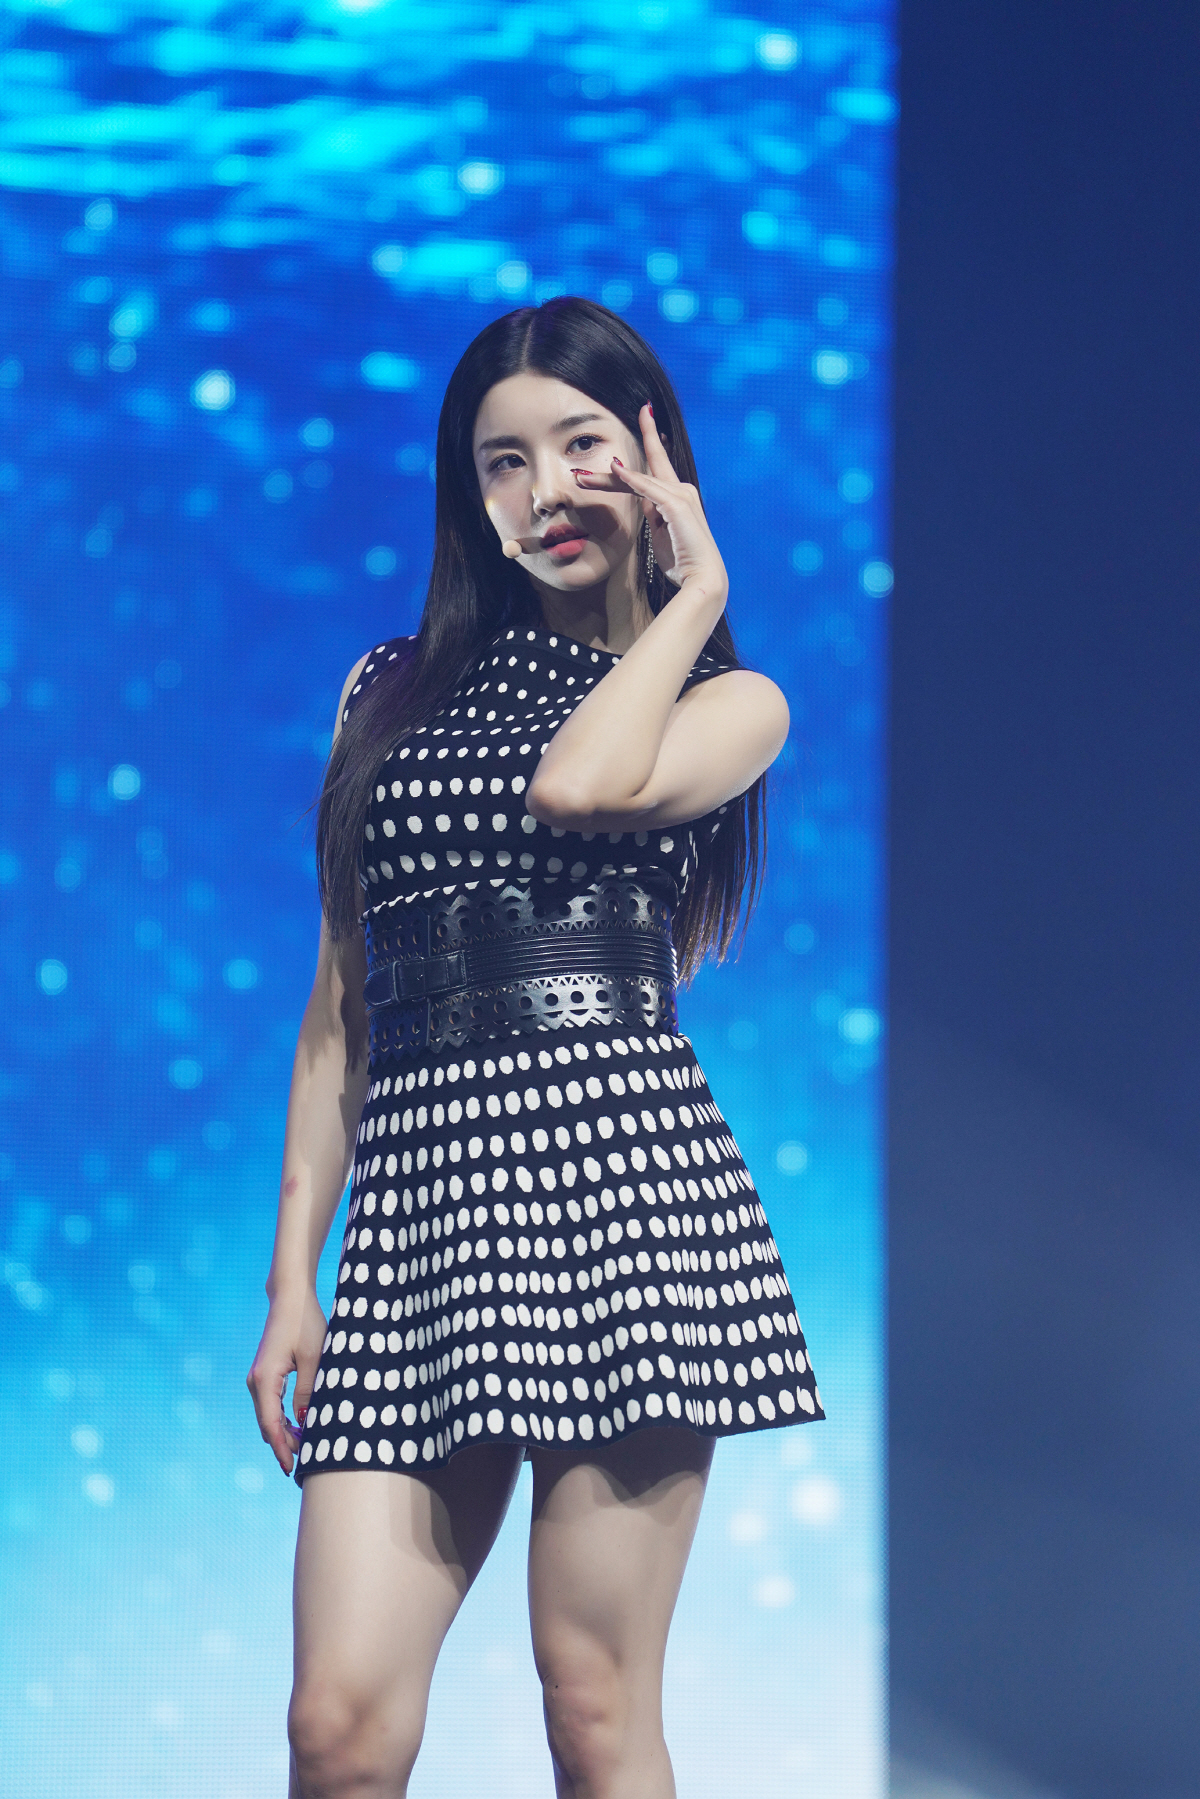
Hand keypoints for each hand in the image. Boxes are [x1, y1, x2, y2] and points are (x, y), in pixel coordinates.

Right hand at [246, 1288, 327, 1476]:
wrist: (290, 1298)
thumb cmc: (305, 1323)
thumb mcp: (314, 1358)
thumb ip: (309, 1391)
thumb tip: (306, 1422)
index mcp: (264, 1379)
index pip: (270, 1424)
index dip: (281, 1447)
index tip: (291, 1468)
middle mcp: (255, 1381)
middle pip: (267, 1423)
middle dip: (284, 1444)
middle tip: (304, 1463)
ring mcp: (258, 1378)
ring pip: (268, 1415)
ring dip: (284, 1432)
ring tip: (304, 1449)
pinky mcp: (265, 1374)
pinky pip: (270, 1404)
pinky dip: (282, 1418)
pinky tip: (297, 1426)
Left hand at [574, 403, 728, 607]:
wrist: (702, 580)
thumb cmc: (682, 562)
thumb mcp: (662, 534)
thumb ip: (653, 514)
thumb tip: (641, 502)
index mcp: (678, 497)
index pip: (656, 467)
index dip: (648, 442)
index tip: (643, 417)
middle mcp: (681, 491)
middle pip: (644, 469)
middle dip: (623, 456)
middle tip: (607, 439)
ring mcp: (680, 496)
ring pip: (639, 478)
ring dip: (608, 477)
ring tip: (581, 477)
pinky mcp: (676, 505)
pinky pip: (647, 488)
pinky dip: (629, 479)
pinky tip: (614, 469)